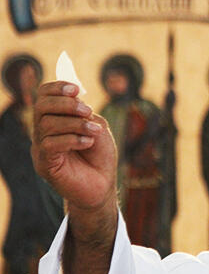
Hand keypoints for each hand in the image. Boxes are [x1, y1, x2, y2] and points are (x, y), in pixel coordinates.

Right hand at [32, 81, 117, 213]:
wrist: (102, 185)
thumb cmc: (100, 156)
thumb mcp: (97, 128)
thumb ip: (85, 113)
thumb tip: (74, 97)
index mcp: (54, 119)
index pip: (43, 95)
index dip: (56, 87)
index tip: (77, 89)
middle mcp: (43, 132)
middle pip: (41, 106)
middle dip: (66, 104)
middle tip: (88, 111)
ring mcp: (41, 148)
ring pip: (47, 124)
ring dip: (75, 124)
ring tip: (94, 131)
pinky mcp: (44, 164)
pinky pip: (49, 144)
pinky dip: (72, 139)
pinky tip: (88, 143)